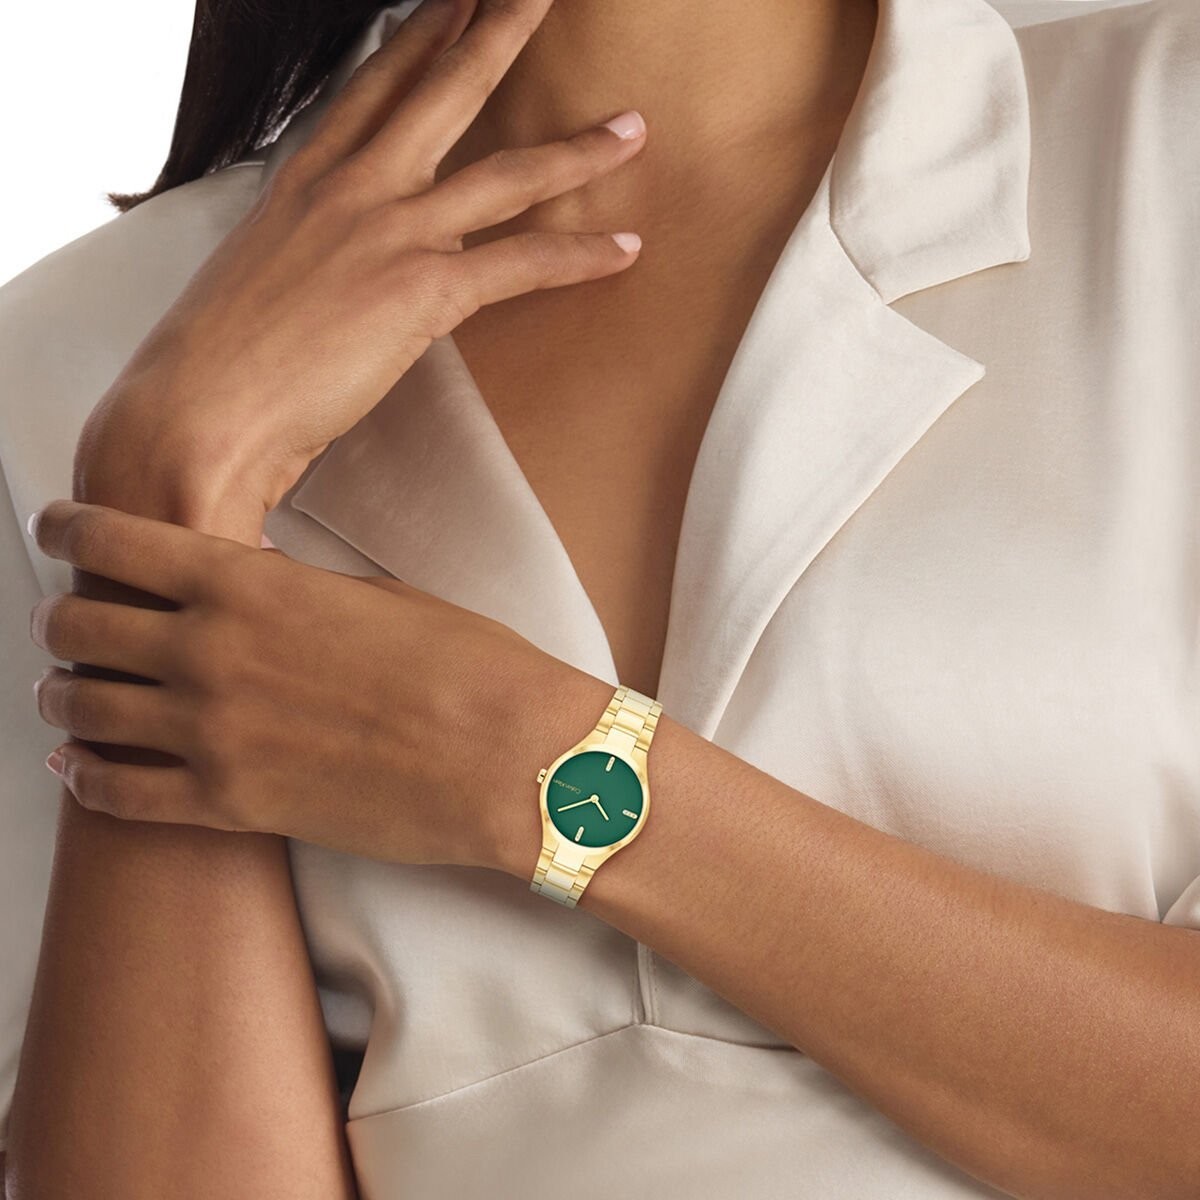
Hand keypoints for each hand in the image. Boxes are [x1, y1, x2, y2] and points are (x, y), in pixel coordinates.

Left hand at [26, 499, 582, 869]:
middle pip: (79, 626)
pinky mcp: (229, 806)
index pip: (115, 542)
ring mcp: (212, 735)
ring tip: (63, 691)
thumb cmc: (465, 666)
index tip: (55, 526)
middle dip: (60, 619)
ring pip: (83, 709)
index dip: (69, 528)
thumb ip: (289, 593)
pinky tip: (78, 767)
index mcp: (248, 585)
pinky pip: (118, 795)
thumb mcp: (372, 597)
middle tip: (64, 621)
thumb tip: (251, 591)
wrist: (509, 758)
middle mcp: (209, 653)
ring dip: (62, 695)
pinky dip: (87, 777)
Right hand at [76, 0, 646, 525]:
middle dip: (498, 33)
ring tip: (632, 128)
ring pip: (506, 174)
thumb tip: (325, 275)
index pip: (371, 89)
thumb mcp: (254, 282)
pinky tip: (626, 248)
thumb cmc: (214, 364)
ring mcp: (390, 232)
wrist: (198, 413)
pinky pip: (524, 262)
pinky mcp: (422, 289)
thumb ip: (302, 257)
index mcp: (303, 183)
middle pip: (443, 92)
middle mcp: (351, 189)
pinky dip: (581, 256)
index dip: (418, 39)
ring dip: (578, 151)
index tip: (452, 3)